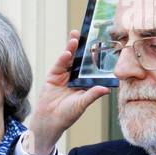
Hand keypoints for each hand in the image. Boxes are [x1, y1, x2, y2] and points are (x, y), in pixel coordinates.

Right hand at [26, 30, 110, 154]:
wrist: (49, 121)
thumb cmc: (67, 115)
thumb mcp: (82, 104)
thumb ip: (92, 95)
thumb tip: (106, 89)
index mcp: (84, 82)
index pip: (91, 66)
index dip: (94, 55)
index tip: (100, 44)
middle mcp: (75, 77)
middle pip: (80, 59)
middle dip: (82, 46)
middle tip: (86, 33)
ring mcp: (63, 75)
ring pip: (69, 59)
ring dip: (72, 48)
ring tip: (76, 39)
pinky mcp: (53, 76)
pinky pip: (59, 65)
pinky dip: (62, 58)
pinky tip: (67, 52)